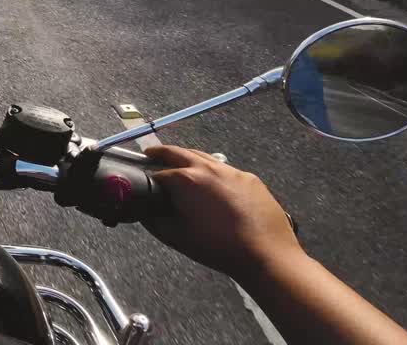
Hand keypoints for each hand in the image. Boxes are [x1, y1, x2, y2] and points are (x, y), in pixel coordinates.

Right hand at [143, 145, 302, 279]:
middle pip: (178, 152)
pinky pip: (226, 170)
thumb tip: (144, 211)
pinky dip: (213, 172)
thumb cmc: (217, 247)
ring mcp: (231, 170)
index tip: (142, 180)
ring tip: (180, 165)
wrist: (265, 254)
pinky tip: (213, 186)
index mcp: (186, 179)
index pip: (157, 172)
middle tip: (150, 154)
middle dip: (162, 152)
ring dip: (188, 158)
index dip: (146, 176)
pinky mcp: (250, 178)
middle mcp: (208, 167)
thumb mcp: (176, 237)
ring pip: (204, 157)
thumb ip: (153, 221)